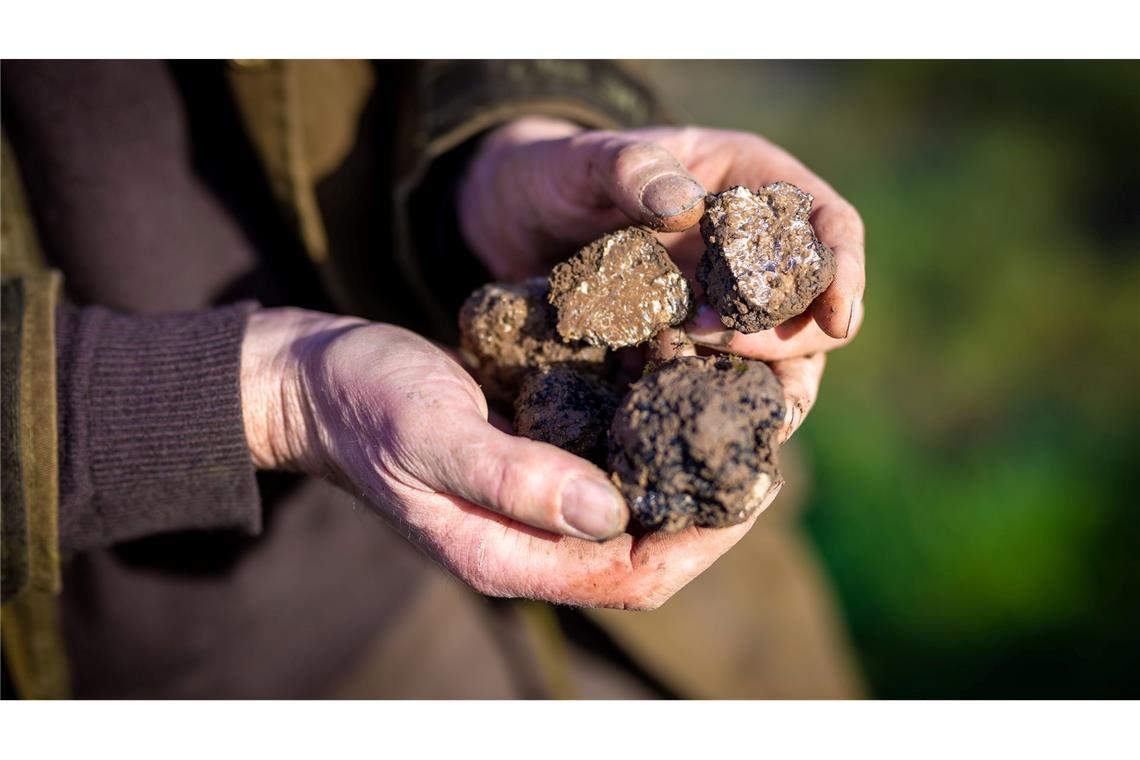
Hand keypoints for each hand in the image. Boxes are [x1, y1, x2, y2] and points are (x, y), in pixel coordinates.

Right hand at [240, 307, 824, 608]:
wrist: (318, 378)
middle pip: (650, 549)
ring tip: (740, 413)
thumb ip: (514, 480)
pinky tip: (682, 384)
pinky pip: (611, 460)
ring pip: (638, 506)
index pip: (633, 576)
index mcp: (508, 556)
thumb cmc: (365, 404)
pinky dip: (653, 432)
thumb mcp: (431, 437)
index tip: (753, 482)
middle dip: (713, 508)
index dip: (703, 541)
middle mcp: (531, 539)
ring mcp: (535, 502)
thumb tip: (611, 512)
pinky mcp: (535, 458)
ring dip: (690, 468)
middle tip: (763, 442)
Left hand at [458, 117, 865, 359]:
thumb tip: (686, 205)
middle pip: (811, 306)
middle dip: (784, 335)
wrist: (511, 221)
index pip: (830, 226)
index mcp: (752, 185)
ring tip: (713, 397)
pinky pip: (716, 382)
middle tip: (721, 341)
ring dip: (756, 382)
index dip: (844, 272)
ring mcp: (721, 304)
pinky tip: (673, 411)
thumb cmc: (556, 174)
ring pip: (776, 359)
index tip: (837, 318)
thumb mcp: (582, 161)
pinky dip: (705, 399)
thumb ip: (630, 168)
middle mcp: (750, 251)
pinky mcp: (685, 348)